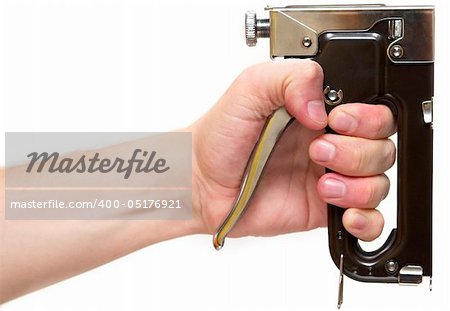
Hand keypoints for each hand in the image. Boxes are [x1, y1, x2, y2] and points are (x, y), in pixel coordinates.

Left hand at [190, 60, 395, 241]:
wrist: (202, 181)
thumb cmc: (221, 136)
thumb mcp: (250, 88)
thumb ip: (289, 79)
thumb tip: (322, 106)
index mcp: (318, 111)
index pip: (371, 110)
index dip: (366, 117)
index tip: (338, 121)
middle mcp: (328, 143)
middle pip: (381, 146)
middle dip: (357, 151)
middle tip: (318, 151)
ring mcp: (328, 177)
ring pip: (379, 182)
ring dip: (358, 184)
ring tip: (321, 183)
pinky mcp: (323, 209)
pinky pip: (366, 218)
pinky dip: (366, 219)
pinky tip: (344, 212)